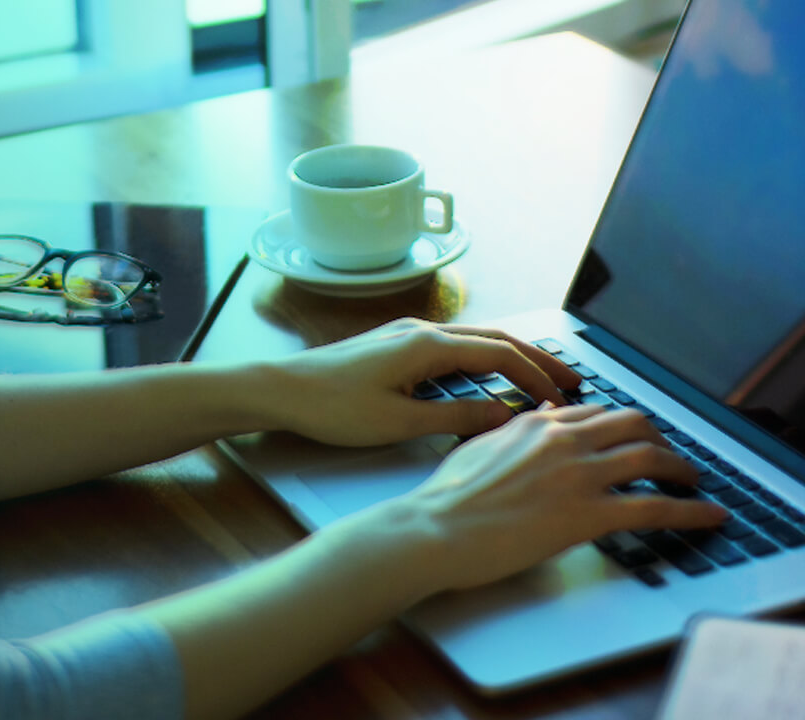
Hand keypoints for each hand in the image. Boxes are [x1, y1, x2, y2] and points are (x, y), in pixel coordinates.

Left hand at [266, 318, 581, 446]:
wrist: (281, 389)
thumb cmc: (332, 408)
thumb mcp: (399, 422)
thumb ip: (455, 418)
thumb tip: (503, 416)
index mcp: (427, 345)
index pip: (499, 355)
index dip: (536, 376)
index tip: (562, 398)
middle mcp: (421, 331)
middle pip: (495, 339)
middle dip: (536, 359)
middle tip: (572, 380)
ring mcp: (407, 334)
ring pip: (475, 340)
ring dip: (511, 357)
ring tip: (540, 379)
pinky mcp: (394, 345)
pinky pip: (453, 346)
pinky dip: (482, 359)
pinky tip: (488, 377)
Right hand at [399, 403, 727, 590]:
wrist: (435, 528)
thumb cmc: (445, 498)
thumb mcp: (478, 448)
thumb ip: (513, 432)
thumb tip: (538, 420)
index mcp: (535, 425)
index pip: (593, 413)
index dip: (621, 426)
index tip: (631, 438)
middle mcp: (561, 440)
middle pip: (632, 424)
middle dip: (659, 439)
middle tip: (668, 457)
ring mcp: (577, 474)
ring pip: (651, 458)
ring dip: (681, 469)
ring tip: (692, 482)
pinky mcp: (588, 514)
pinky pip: (654, 508)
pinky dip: (690, 510)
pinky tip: (708, 516)